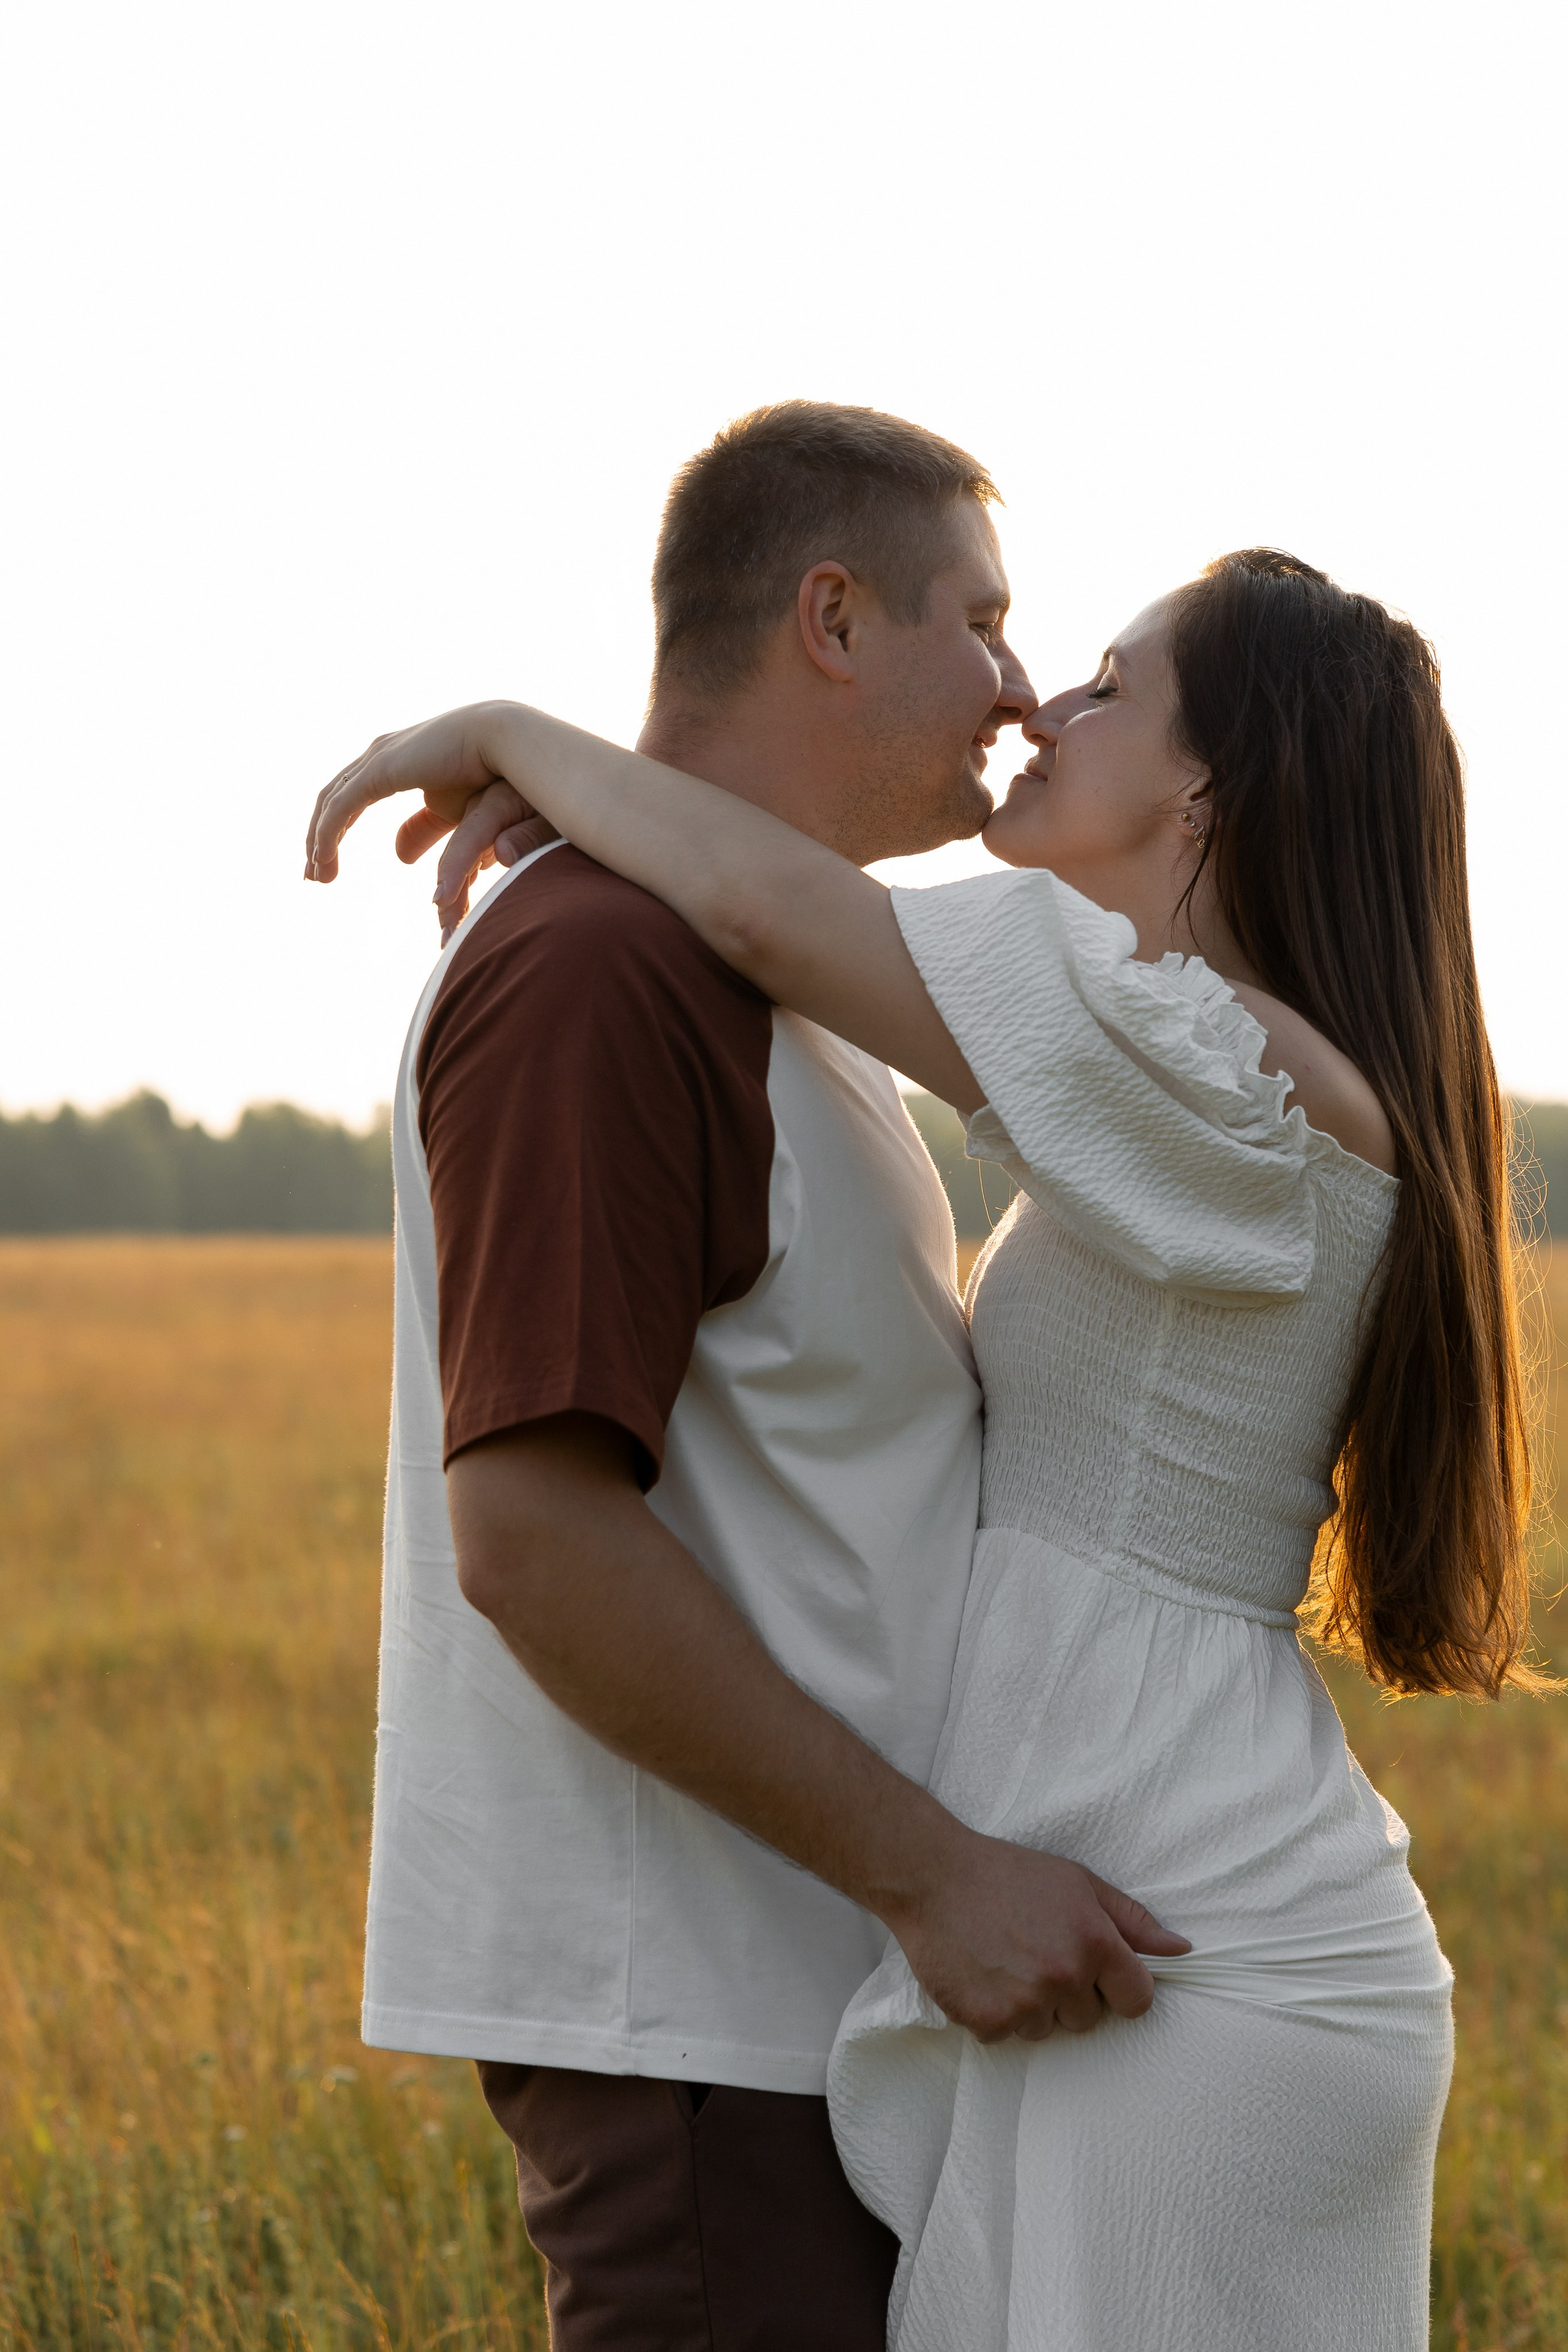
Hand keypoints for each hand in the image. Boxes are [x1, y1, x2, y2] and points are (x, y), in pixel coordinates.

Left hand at [306, 703, 560, 939]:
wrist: (504, 740)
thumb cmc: (488, 772)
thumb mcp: (447, 811)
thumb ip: (421, 831)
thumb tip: (399, 857)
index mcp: (390, 760)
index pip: (347, 796)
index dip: (334, 830)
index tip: (326, 861)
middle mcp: (377, 755)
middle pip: (331, 801)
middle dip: (317, 839)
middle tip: (314, 874)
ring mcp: (376, 759)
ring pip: (330, 807)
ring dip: (317, 843)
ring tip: (316, 875)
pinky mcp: (380, 771)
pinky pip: (341, 809)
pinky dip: (327, 836)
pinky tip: (323, 859)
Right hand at [887, 1828, 1190, 2040]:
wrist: (932, 1876)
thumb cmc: (1009, 1874)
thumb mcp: (1078, 1883)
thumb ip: (1133, 1920)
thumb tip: (1182, 1950)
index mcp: (1094, 1942)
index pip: (1138, 1999)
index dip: (1119, 1986)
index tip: (1096, 1971)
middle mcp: (1064, 1977)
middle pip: (1089, 2018)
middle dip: (1070, 1994)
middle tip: (1037, 1952)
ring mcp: (1024, 2003)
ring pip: (1046, 2029)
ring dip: (1031, 2005)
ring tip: (1006, 1960)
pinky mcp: (987, 2022)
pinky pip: (1007, 2037)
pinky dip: (996, 2013)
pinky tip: (983, 1975)